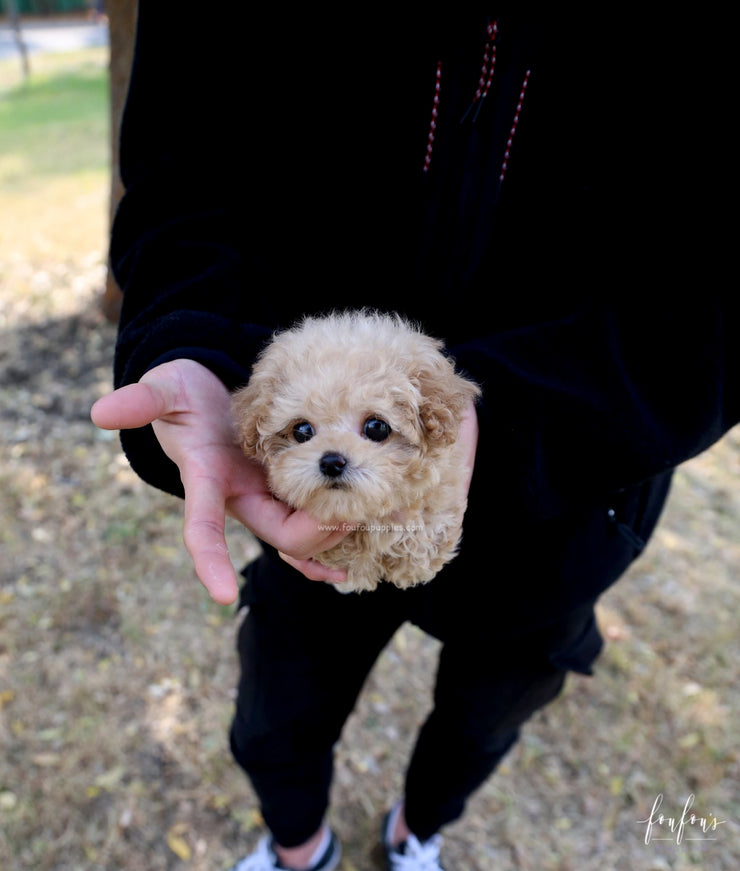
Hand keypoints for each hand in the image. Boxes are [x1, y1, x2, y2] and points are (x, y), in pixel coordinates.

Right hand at [90, 359, 348, 603]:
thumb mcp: (163, 390)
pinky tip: (362, 547)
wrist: (206, 394)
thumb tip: (98, 413)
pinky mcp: (280, 489)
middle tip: (348, 512)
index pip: (201, 528)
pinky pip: (306, 525)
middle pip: (275, 534)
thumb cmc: (183, 395)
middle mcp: (236, 498)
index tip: (220, 594)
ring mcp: (261, 496)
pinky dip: (330, 540)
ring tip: (370, 525)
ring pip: (296, 538)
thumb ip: (140, 400)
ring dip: (331, 540)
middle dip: (311, 535)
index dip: (209, 560)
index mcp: (206, 480)